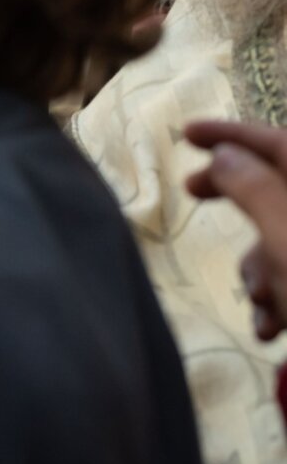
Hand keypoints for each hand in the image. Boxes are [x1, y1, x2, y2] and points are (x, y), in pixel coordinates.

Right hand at [185, 120, 286, 339]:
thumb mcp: (286, 235)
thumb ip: (252, 188)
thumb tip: (225, 154)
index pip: (281, 143)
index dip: (231, 133)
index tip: (187, 134)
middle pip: (278, 189)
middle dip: (237, 201)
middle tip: (193, 192)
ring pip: (283, 242)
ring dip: (259, 273)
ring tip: (262, 304)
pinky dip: (278, 300)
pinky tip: (271, 330)